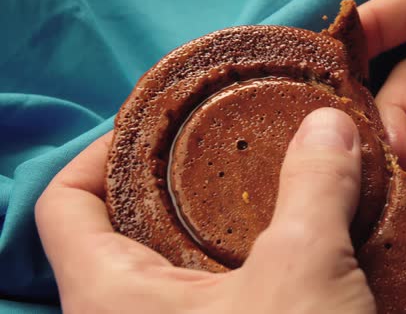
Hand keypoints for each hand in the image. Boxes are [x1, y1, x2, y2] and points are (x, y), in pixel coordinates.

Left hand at [35, 108, 374, 313]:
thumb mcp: (303, 272)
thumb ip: (314, 188)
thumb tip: (329, 125)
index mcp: (110, 297)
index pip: (62, 202)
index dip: (99, 148)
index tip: (153, 122)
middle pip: (122, 222)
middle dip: (173, 176)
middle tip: (221, 144)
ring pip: (175, 256)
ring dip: (217, 216)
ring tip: (260, 181)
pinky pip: (214, 286)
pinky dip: (243, 252)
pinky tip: (287, 236)